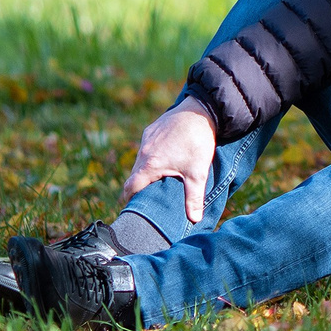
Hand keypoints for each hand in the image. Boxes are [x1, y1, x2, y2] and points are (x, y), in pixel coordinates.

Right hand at [120, 99, 218, 222]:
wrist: (201, 110)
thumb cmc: (198, 142)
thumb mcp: (198, 172)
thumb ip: (194, 197)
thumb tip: (194, 220)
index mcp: (150, 165)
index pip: (130, 187)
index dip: (129, 198)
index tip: (133, 207)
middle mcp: (144, 152)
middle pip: (134, 174)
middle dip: (139, 186)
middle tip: (148, 197)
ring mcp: (147, 139)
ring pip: (140, 160)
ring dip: (146, 170)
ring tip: (158, 180)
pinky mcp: (152, 129)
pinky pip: (147, 147)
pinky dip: (152, 156)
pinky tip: (166, 159)